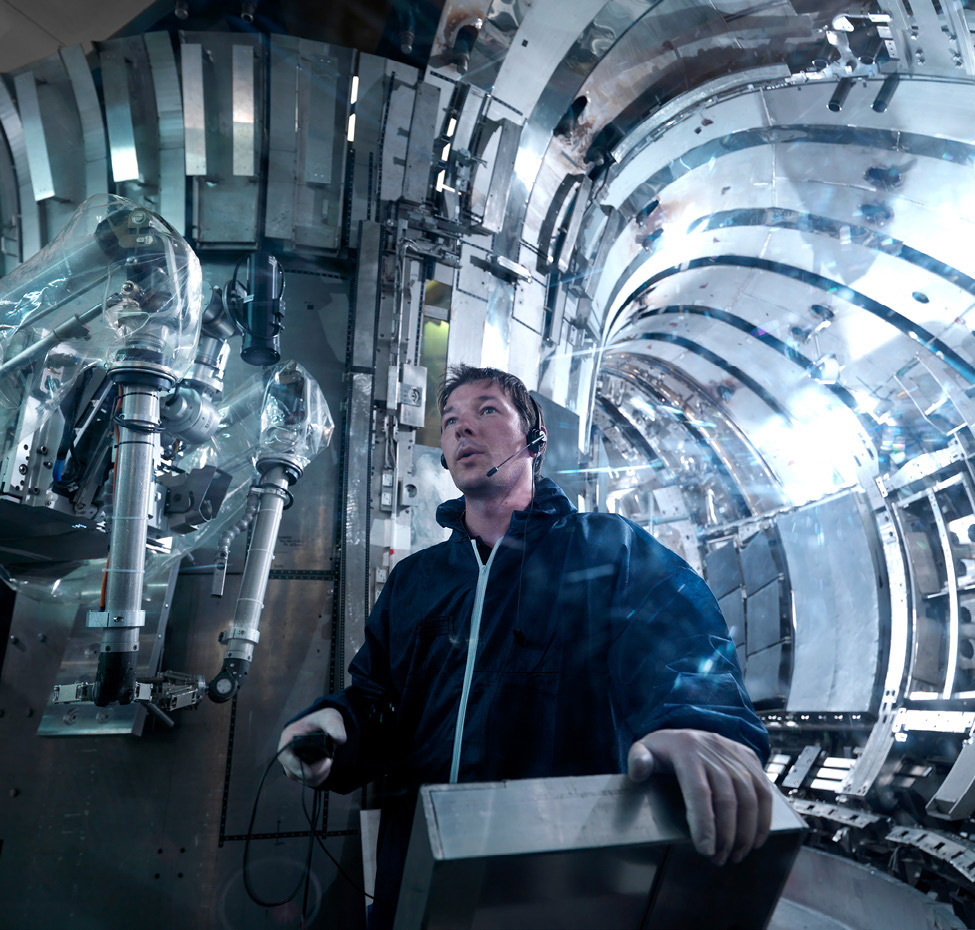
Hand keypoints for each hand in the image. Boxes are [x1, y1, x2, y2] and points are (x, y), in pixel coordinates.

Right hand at [278, 707, 346, 786]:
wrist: (328, 725)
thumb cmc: (324, 719)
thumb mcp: (329, 717)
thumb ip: (334, 725)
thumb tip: (339, 739)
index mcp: (288, 738)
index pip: (284, 756)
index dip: (295, 765)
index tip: (310, 770)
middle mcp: (288, 753)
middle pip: (293, 772)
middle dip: (313, 771)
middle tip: (329, 761)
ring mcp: (295, 763)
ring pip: (302, 779)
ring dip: (318, 775)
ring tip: (329, 761)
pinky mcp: (304, 769)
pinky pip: (309, 780)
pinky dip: (320, 777)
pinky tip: (327, 767)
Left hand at [627, 729, 772, 866]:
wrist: (686, 731)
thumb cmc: (663, 749)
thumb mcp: (643, 750)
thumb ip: (638, 760)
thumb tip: (639, 771)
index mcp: (686, 750)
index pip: (699, 790)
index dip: (704, 822)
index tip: (705, 850)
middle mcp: (713, 749)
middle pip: (727, 798)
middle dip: (726, 835)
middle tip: (719, 859)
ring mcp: (734, 752)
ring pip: (750, 797)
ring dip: (747, 831)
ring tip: (736, 854)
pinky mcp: (749, 757)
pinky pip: (764, 789)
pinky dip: (764, 818)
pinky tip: (756, 839)